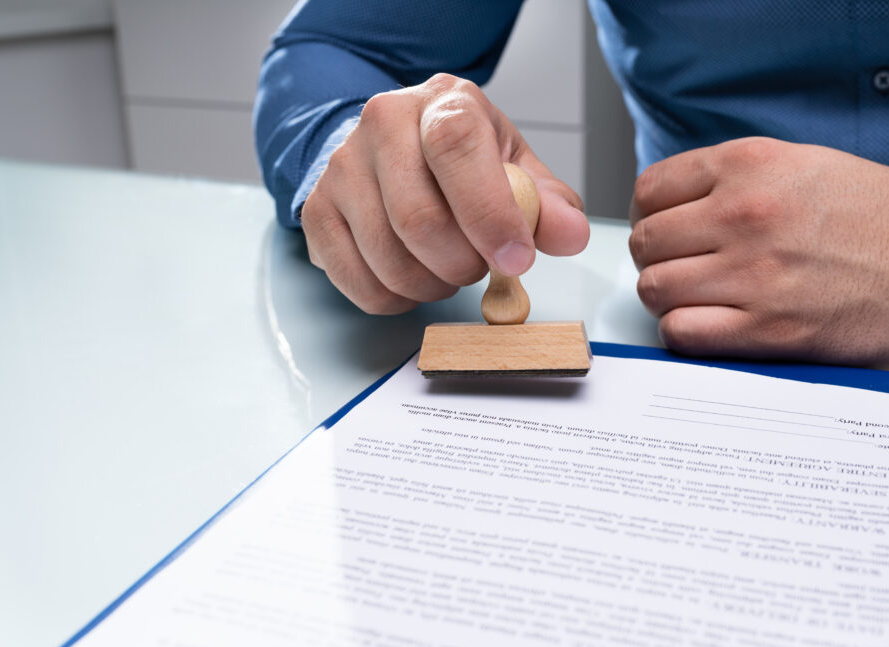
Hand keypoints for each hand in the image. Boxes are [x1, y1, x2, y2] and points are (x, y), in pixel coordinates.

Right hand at [300, 73, 587, 313]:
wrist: (389, 147)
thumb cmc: (458, 160)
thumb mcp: (512, 167)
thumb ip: (547, 203)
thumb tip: (571, 235)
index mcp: (441, 104)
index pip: (456, 148)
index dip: (489, 214)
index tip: (515, 259)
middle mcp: (381, 126)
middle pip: (419, 219)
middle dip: (463, 264)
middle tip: (479, 266)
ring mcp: (342, 170)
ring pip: (390, 260)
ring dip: (433, 284)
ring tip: (447, 266)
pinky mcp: (317, 213)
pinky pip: (363, 285)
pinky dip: (400, 298)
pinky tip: (415, 275)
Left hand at [629, 137, 888, 367]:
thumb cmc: (880, 216)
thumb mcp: (801, 165)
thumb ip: (733, 180)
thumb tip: (673, 208)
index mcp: (750, 165)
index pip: (650, 191)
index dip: (652, 217)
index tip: (667, 232)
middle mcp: (746, 213)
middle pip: (646, 243)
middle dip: (658, 259)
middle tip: (685, 269)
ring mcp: (755, 273)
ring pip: (655, 289)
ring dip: (669, 298)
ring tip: (701, 299)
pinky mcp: (770, 329)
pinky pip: (680, 333)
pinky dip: (685, 333)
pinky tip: (712, 326)